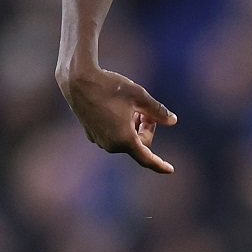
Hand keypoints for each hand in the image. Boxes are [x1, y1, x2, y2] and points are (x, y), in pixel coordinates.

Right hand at [58, 65, 177, 172]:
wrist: (78, 81)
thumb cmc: (110, 86)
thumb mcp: (139, 96)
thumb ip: (158, 111)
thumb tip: (173, 121)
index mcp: (124, 139)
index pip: (147, 158)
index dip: (160, 164)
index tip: (170, 170)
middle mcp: (111, 145)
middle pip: (139, 143)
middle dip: (146, 128)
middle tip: (146, 110)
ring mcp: (99, 141)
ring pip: (126, 139)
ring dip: (134, 126)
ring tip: (131, 106)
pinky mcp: (91, 134)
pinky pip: (113, 135)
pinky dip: (121, 126)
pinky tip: (117, 107)